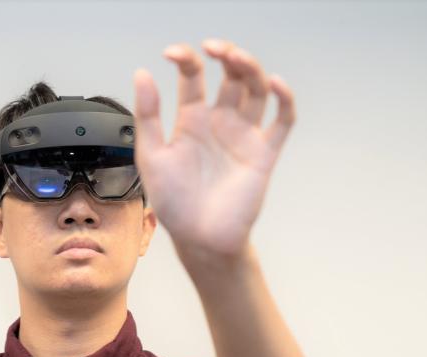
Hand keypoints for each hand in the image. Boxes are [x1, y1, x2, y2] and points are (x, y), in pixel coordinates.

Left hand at [132, 39, 295, 255]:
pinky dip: (283, 100)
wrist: (199, 238)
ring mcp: (243, 136)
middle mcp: (219, 124)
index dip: (186, 60)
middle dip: (226, 56)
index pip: (193, 78)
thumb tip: (142, 74)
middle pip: (230, 77)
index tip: (173, 53)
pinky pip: (282, 122)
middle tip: (216, 48)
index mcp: (191, 121)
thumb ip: (148, 115)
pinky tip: (274, 84)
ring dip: (251, 70)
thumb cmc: (174, 202)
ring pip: (255, 91)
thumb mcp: (151, 155)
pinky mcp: (264, 153)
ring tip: (238, 59)